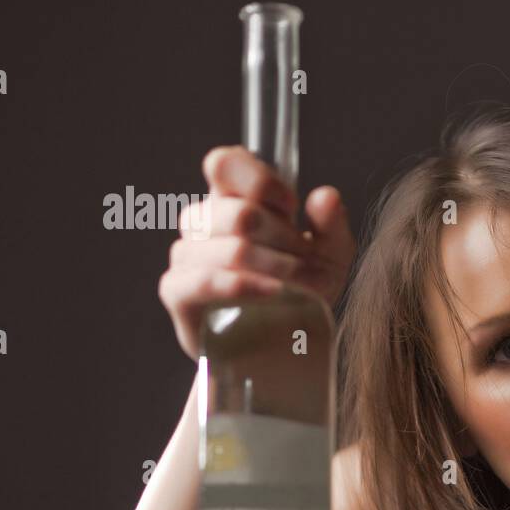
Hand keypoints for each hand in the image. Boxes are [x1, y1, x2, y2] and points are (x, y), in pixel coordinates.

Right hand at [159, 146, 355, 359]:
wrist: (281, 346)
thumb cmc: (301, 290)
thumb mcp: (330, 255)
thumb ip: (331, 224)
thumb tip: (325, 196)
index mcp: (232, 199)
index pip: (225, 163)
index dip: (261, 182)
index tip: (292, 209)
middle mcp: (204, 221)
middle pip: (241, 213)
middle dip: (285, 240)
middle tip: (304, 261)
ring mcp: (187, 255)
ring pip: (231, 248)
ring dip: (276, 268)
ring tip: (296, 287)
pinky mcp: (178, 291)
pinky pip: (202, 280)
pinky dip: (243, 286)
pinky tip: (273, 293)